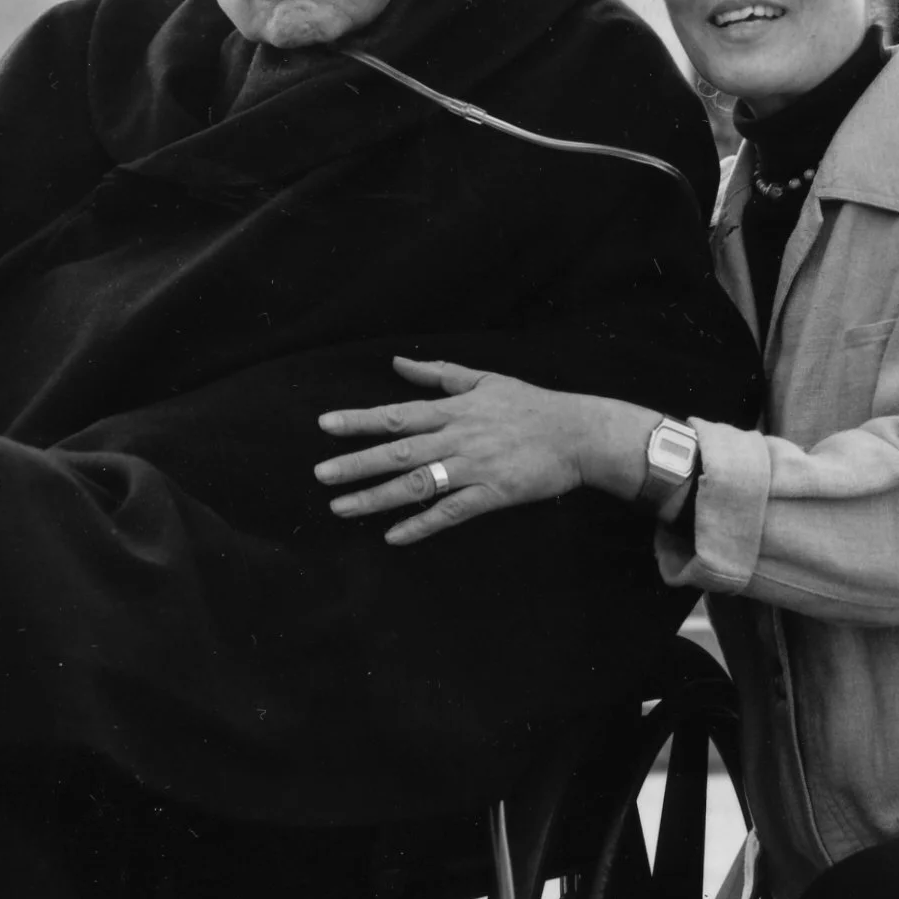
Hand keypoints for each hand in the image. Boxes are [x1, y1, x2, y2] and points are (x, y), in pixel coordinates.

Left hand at [315, 358, 646, 544]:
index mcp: (454, 410)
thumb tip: (397, 362)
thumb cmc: (530, 405)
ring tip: (342, 507)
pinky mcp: (492, 495)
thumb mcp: (484, 380)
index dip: (359, 420)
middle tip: (321, 474)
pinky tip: (394, 537)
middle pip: (398, 452)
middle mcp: (458, 438)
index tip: (325, 425)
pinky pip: (450, 513)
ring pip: (417, 484)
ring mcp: (474, 468)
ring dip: (377, 497)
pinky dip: (421, 525)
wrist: (577, 433)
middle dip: (357, 463)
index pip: (397, 414)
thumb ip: (438, 375)